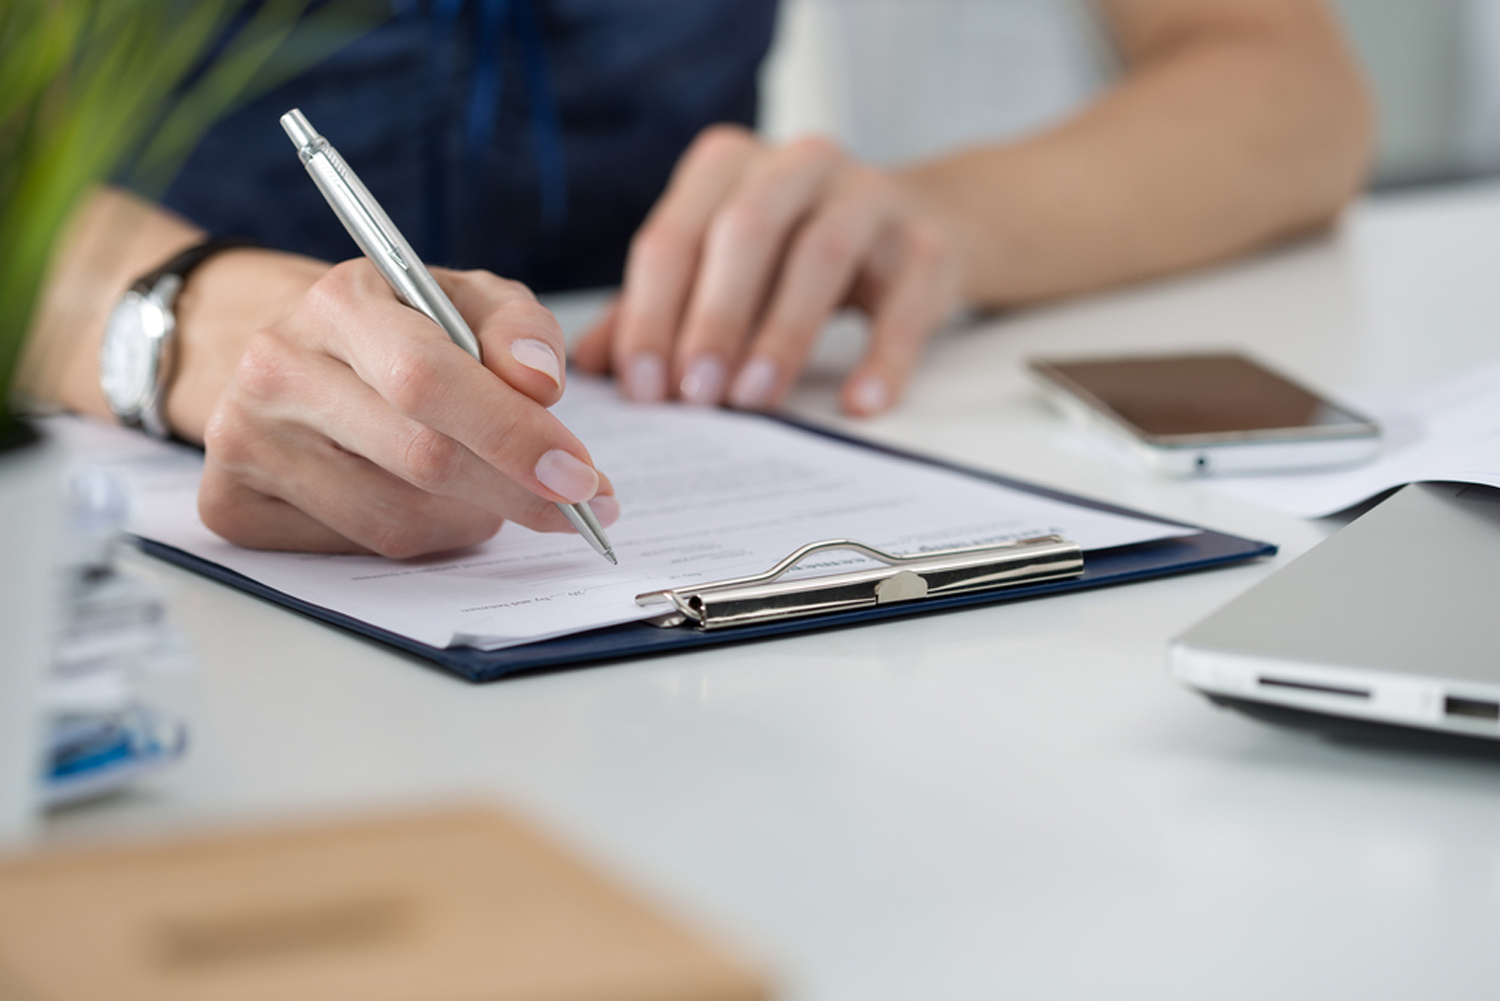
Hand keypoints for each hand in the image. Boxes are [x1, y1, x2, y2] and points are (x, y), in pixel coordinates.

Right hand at [186, 254, 616, 556]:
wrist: (289, 354)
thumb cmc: (396, 329)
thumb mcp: (466, 301)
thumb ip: (519, 328)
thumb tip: (541, 382)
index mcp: (339, 302)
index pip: (429, 378)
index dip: (512, 433)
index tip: (581, 474)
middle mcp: (277, 369)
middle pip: (420, 459)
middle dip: (516, 490)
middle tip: (578, 506)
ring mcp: (243, 442)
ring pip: (396, 521)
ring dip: (471, 517)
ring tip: (489, 488)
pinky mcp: (233, 504)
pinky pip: (358, 550)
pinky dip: (419, 537)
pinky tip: (423, 501)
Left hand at [572, 125, 963, 415]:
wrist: (916, 229)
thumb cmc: (792, 255)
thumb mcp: (719, 270)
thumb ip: (654, 310)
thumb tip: (587, 366)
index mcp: (730, 165)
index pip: (675, 235)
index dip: (651, 312)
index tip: (642, 385)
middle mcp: (799, 164)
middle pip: (746, 231)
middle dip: (714, 317)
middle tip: (695, 394)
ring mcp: (871, 196)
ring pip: (822, 255)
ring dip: (783, 333)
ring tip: (755, 399)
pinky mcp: (927, 244)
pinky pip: (906, 301)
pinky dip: (883, 357)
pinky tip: (858, 403)